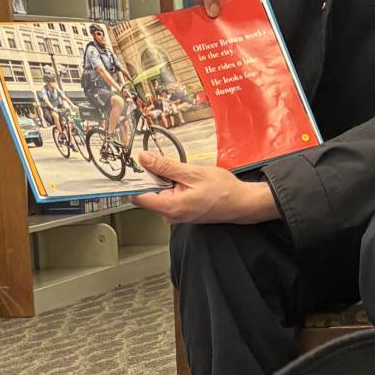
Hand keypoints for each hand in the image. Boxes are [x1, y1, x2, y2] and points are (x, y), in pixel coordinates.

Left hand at [130, 151, 278, 224]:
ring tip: (184, 173)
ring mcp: (175, 215)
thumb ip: (166, 167)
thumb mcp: (192, 173)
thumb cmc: (221, 190)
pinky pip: (169, 196)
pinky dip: (173, 185)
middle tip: (168, 164)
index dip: (133, 180)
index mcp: (169, 207)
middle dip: (154, 177)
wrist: (241, 203)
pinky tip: (187, 180)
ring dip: (166, 180)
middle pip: (148, 193)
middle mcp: (169, 215)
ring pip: (160, 193)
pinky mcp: (181, 212)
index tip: (134, 165)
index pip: (137, 196)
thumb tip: (144, 159)